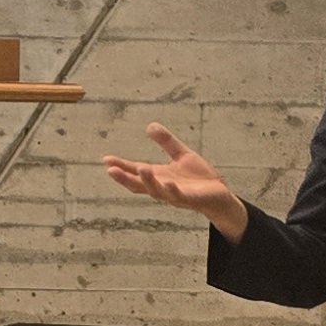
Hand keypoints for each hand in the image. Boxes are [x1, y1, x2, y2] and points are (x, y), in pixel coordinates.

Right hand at [102, 124, 247, 237]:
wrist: (219, 194)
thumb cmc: (198, 178)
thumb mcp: (181, 155)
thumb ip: (166, 142)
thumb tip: (150, 126)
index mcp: (158, 176)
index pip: (135, 171)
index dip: (121, 166)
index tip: (106, 159)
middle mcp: (162, 187)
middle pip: (139, 184)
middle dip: (124, 179)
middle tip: (111, 170)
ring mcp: (174, 195)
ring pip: (156, 190)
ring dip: (147, 181)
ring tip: (140, 169)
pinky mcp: (190, 199)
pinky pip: (179, 195)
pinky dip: (172, 190)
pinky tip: (168, 182)